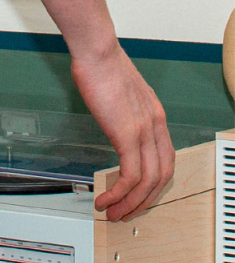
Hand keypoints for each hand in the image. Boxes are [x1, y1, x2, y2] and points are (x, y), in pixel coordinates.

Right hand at [70, 31, 173, 220]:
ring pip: (147, 182)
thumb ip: (125, 112)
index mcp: (156, 115)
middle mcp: (155, 124)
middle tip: (126, 212)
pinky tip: (104, 198)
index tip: (138, 194)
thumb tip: (115, 124)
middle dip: (144, 200)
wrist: (96, 50)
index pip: (166, 159)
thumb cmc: (102, 64)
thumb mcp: (123, 93)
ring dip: (130, 203)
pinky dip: (118, 193)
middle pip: (162, 176)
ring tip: (112, 212)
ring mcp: (144, 130)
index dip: (154, 183)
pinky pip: (129, 176)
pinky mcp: (127, 134)